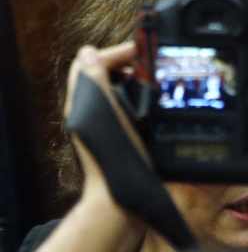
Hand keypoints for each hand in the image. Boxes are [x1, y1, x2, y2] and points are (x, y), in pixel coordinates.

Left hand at [63, 42, 149, 210]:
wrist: (124, 198)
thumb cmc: (114, 159)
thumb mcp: (103, 113)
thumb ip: (95, 80)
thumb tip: (90, 52)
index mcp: (83, 103)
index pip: (92, 62)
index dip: (116, 52)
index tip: (142, 52)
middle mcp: (92, 114)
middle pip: (106, 76)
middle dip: (129, 66)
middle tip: (154, 66)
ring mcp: (108, 129)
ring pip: (120, 94)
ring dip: (138, 84)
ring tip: (159, 83)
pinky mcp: (123, 141)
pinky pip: (133, 113)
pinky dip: (145, 104)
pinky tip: (160, 109)